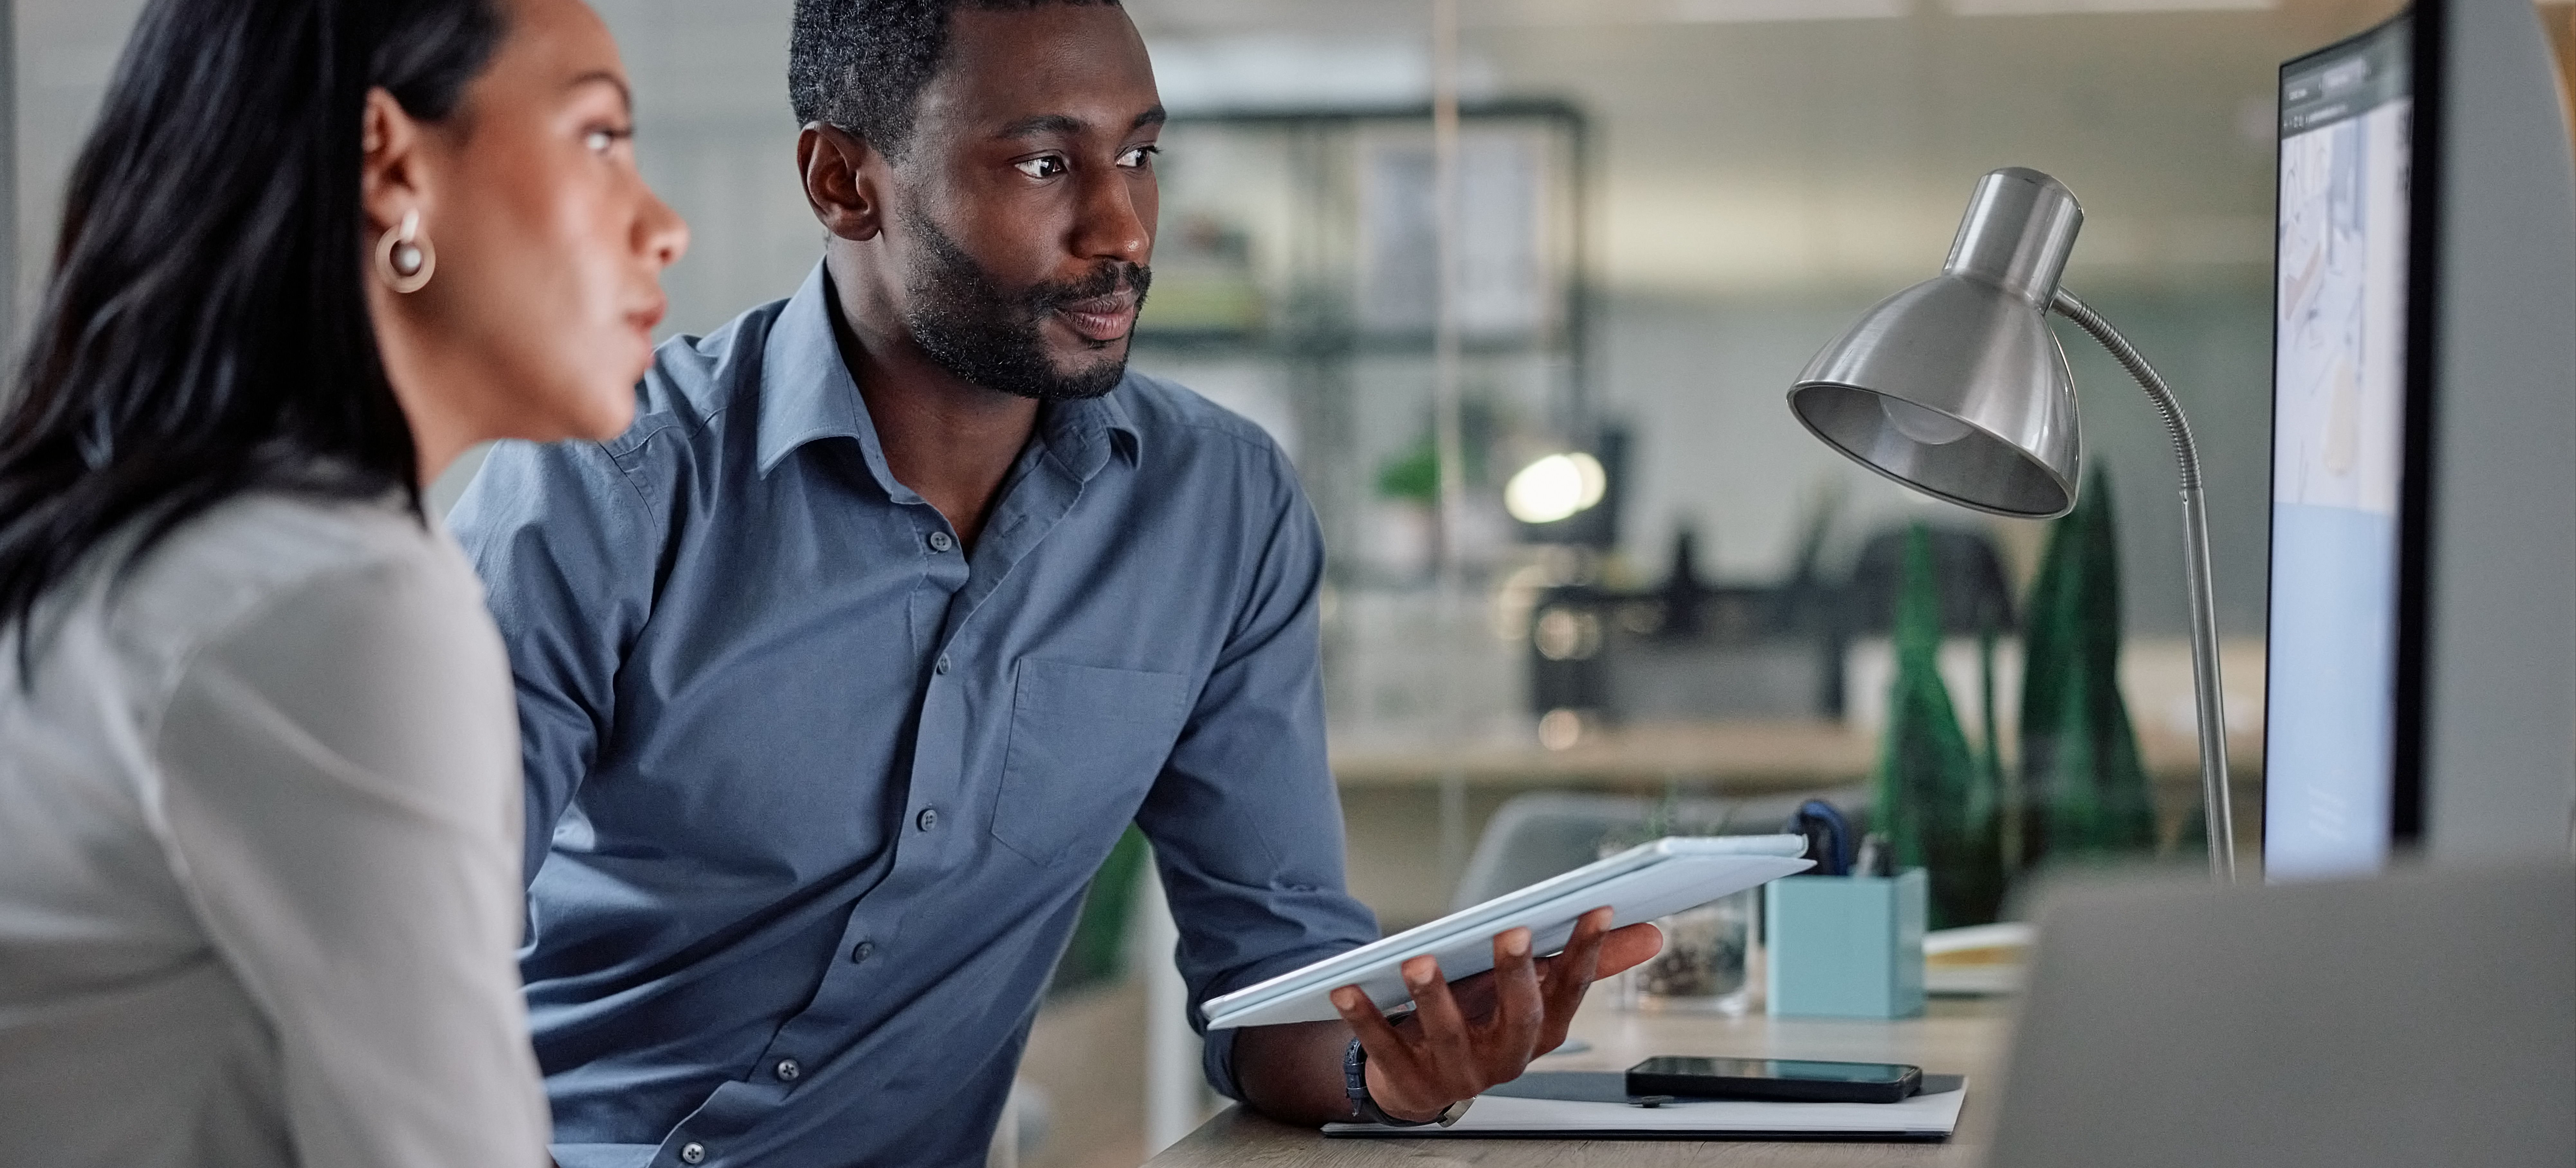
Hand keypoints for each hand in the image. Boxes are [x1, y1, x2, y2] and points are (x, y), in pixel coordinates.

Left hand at [1328, 907, 1661, 1122]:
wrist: (1420, 1082)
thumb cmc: (1482, 1023)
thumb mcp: (1531, 994)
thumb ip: (1587, 965)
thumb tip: (1650, 933)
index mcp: (1540, 1033)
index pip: (1569, 991)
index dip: (1585, 953)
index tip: (1597, 909)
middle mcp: (1505, 1059)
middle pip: (1519, 1019)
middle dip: (1516, 977)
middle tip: (1511, 934)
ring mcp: (1457, 1074)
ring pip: (1451, 1036)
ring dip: (1435, 996)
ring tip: (1418, 960)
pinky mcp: (1410, 1081)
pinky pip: (1385, 1048)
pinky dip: (1366, 1017)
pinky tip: (1347, 987)